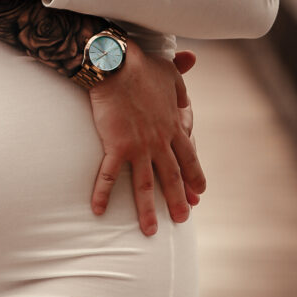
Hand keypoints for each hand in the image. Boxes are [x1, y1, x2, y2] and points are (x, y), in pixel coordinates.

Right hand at [88, 43, 205, 234]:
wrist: (117, 65)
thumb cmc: (142, 65)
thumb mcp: (169, 71)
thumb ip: (181, 78)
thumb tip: (191, 66)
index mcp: (173, 125)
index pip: (188, 158)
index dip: (194, 177)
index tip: (198, 194)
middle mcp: (159, 141)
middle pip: (171, 177)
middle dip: (177, 200)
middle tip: (182, 220)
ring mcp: (138, 146)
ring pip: (145, 184)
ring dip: (147, 209)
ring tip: (151, 231)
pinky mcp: (116, 146)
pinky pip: (109, 175)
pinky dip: (103, 193)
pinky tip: (98, 210)